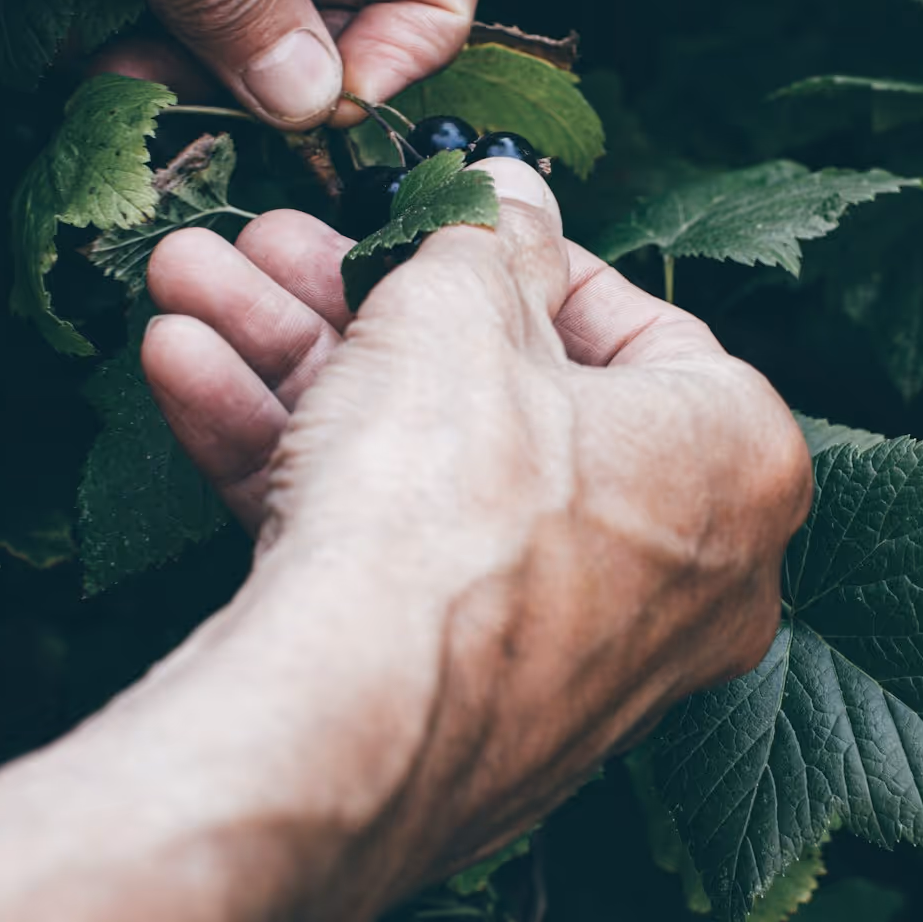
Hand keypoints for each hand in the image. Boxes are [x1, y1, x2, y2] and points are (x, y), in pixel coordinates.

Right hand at [139, 161, 814, 879]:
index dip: (518, 256)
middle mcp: (684, 570)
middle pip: (505, 398)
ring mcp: (572, 652)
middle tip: (274, 244)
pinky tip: (185, 376)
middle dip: (360, 306)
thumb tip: (511, 195)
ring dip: (296, 369)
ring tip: (191, 284)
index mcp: (737, 460)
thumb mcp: (458, 306)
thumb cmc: (445, 502)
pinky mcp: (465, 706)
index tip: (437, 223)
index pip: (641, 328)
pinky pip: (389, 558)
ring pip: (424, 473)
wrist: (349, 727)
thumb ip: (487, 236)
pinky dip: (294, 468)